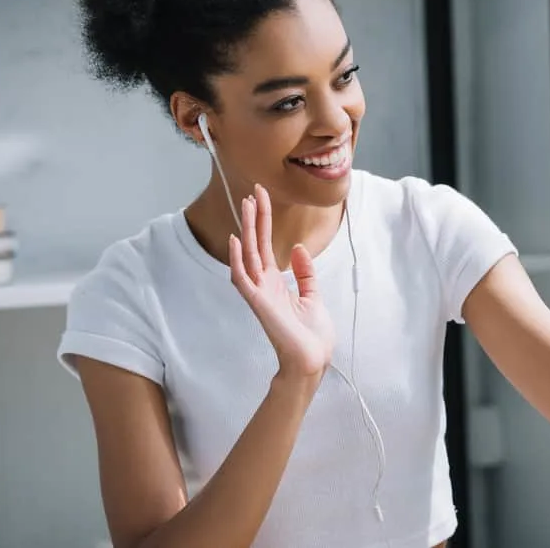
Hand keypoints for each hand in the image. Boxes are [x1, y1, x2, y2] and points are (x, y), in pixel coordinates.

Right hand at [229, 184, 335, 378]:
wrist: (312, 359)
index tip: (262, 197)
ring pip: (248, 255)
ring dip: (247, 230)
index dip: (264, 220)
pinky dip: (237, 259)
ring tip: (246, 205)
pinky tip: (236, 240)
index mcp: (276, 282)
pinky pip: (242, 278)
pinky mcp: (258, 303)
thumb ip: (305, 273)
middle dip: (255, 217)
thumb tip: (298, 248)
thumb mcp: (313, 295)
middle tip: (254, 190)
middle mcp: (264, 284)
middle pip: (256, 244)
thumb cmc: (312, 334)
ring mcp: (259, 293)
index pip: (266, 245)